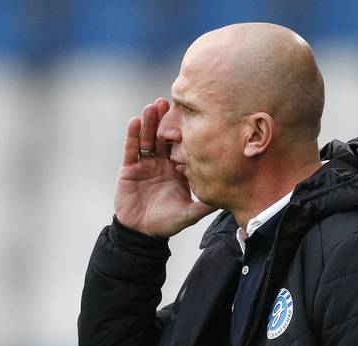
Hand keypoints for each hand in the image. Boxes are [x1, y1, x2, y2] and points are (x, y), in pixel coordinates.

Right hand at [114, 98, 215, 236]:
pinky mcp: (129, 168)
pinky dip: (132, 135)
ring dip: (149, 122)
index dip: (184, 131)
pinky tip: (135, 121)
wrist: (142, 232)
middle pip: (163, 137)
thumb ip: (205, 205)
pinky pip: (131, 149)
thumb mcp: (189, 213)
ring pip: (147, 138)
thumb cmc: (166, 222)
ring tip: (152, 106)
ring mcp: (145, 164)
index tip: (191, 115)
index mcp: (177, 169)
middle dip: (165, 120)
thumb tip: (228, 198)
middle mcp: (162, 162)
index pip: (181, 146)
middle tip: (170, 102)